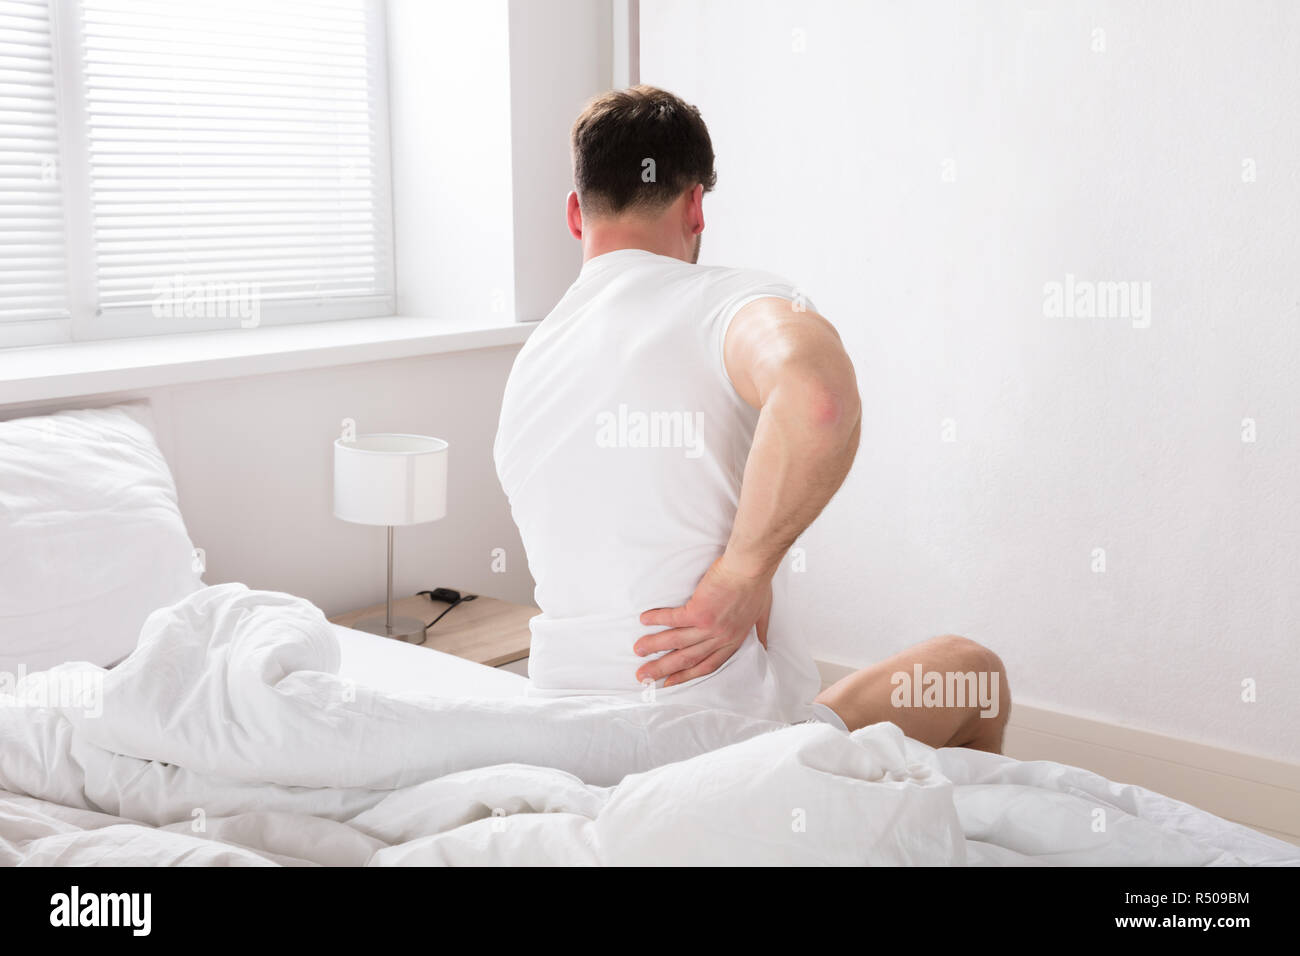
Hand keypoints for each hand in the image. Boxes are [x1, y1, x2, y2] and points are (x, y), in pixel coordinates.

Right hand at [634, 556, 772, 687]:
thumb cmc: (757, 586)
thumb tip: (766, 646)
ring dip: (654, 647)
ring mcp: (708, 627)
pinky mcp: (698, 611)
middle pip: (687, 659)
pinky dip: (657, 620)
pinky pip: (672, 619)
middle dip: (663, 669)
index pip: (707, 665)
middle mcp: (719, 638)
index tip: (669, 683)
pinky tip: (644, 620)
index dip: (687, 676)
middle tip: (644, 677)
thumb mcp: (763, 614)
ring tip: (638, 650)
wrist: (750, 568)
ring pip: (676, 642)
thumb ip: (761, 632)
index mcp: (733, 640)